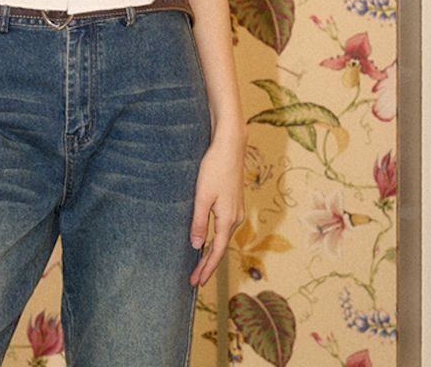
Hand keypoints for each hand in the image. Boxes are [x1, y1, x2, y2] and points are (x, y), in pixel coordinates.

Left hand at [189, 134, 244, 286]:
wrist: (230, 147)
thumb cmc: (214, 169)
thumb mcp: (202, 196)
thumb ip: (199, 222)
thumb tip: (197, 245)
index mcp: (228, 219)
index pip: (217, 251)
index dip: (206, 268)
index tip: (197, 282)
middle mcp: (235, 218)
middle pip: (221, 247)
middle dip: (208, 264)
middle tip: (194, 280)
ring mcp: (236, 210)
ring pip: (223, 237)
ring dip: (212, 252)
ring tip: (200, 265)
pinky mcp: (233, 202)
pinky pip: (224, 227)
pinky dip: (216, 239)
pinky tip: (209, 239)